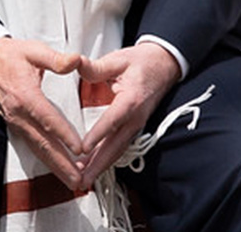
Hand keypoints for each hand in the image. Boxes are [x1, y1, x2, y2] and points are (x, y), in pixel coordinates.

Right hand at [0, 38, 85, 190]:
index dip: (64, 134)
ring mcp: (15, 121)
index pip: (47, 118)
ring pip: (37, 148)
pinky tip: (58, 168)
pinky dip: (46, 159)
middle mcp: (18, 113)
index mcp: (25, 94)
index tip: (80, 149)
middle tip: (79, 179)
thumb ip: (56, 59)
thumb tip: (76, 60)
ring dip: (55, 166)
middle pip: (42, 142)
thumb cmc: (9, 56)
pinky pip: (31, 145)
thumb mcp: (33, 51)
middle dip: (62, 163)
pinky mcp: (14, 125)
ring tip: (73, 181)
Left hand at [74, 42, 180, 188]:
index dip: (98, 134)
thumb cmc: (140, 62)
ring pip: (117, 150)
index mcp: (131, 100)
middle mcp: (136, 118)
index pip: (113, 120)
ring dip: (101, 166)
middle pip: (116, 145)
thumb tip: (76, 64)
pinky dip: (106, 160)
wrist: (164, 66)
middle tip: (81, 179)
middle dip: (98, 164)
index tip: (83, 148)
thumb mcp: (118, 60)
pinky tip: (92, 168)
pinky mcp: (133, 128)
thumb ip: (96, 67)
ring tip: (83, 181)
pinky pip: (119, 147)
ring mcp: (136, 125)